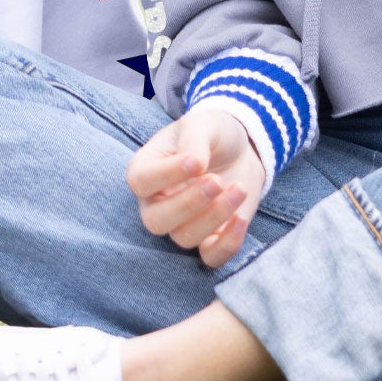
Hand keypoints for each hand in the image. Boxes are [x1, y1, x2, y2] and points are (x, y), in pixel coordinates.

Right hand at [126, 104, 261, 268]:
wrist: (241, 150)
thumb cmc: (212, 134)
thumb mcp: (202, 124)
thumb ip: (194, 139)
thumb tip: (194, 164)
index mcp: (146, 169)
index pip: (140, 181)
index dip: (166, 175)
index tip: (196, 161)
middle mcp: (157, 202)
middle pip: (156, 220)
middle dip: (188, 204)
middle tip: (216, 180)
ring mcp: (182, 223)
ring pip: (184, 238)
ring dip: (214, 216)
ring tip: (238, 188)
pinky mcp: (210, 239)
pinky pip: (211, 257)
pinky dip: (227, 244)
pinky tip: (241, 218)